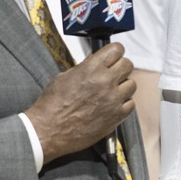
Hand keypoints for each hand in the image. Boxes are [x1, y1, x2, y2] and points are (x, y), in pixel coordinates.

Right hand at [24, 42, 135, 161]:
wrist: (48, 130)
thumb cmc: (52, 104)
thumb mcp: (64, 77)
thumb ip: (84, 67)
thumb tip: (95, 61)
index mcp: (91, 68)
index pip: (117, 49)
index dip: (115, 52)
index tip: (113, 57)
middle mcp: (105, 81)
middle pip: (127, 65)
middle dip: (120, 67)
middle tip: (112, 74)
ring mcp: (113, 99)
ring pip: (131, 84)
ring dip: (123, 86)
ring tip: (111, 91)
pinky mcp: (116, 116)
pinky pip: (131, 104)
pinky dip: (124, 103)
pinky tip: (113, 105)